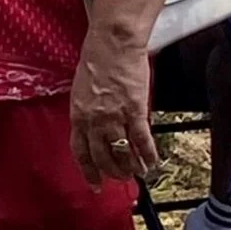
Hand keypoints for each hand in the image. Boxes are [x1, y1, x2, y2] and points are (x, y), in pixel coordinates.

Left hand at [69, 25, 158, 185]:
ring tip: (138, 173)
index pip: (80, 151)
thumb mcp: (82, 90)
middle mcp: (93, 120)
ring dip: (131, 167)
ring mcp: (114, 116)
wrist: (112, 44)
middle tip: (122, 180)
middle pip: (102, 156)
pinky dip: (148, 155)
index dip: (88, 170)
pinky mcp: (135, 110)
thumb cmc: (96, 61)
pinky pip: (142, 140)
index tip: (95, 185)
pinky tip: (153, 163)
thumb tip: (96, 128)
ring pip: (122, 152)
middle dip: (113, 172)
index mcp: (77, 115)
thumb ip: (87, 112)